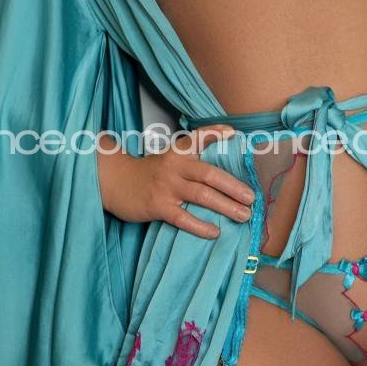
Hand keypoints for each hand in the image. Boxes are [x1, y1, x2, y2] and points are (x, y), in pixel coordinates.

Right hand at [95, 124, 256, 237]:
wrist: (115, 183)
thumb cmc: (148, 173)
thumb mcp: (168, 158)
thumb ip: (192, 159)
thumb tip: (225, 171)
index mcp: (177, 153)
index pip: (197, 138)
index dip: (215, 133)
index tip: (234, 134)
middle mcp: (174, 167)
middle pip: (209, 174)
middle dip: (233, 187)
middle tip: (251, 198)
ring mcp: (166, 187)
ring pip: (202, 196)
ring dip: (226, 206)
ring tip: (243, 216)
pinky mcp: (157, 206)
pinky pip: (183, 218)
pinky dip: (201, 226)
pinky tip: (214, 232)